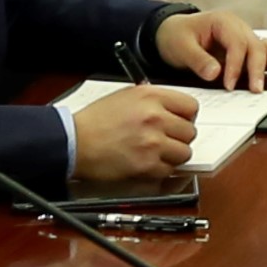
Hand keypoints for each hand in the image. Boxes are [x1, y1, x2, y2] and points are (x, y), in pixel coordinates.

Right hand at [69, 86, 197, 193]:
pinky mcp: (146, 164)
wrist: (74, 142)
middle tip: (166, 140)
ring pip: (184, 152)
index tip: (180, 122)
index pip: (191, 106)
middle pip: (190, 131)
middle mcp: (155, 117)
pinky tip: (147, 163)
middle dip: (179, 138)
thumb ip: (153, 100)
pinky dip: (160, 170)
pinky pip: (169, 170)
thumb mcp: (126, 96)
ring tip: (156, 153)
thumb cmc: (95, 121)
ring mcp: (153, 142)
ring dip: (173, 155)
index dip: (187, 117)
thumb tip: (174, 109)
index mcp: (151, 96)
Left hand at [148, 9, 266, 88]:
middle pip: (258, 46)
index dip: (236, 65)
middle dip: (259, 69)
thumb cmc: (177, 35)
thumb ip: (197, 60)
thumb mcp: (180, 46)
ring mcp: (246, 39)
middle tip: (256, 90)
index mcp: (224, 21)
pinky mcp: (247, 52)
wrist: (173, 33)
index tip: (229, 85)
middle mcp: (240, 28)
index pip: (238, 43)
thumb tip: (215, 73)